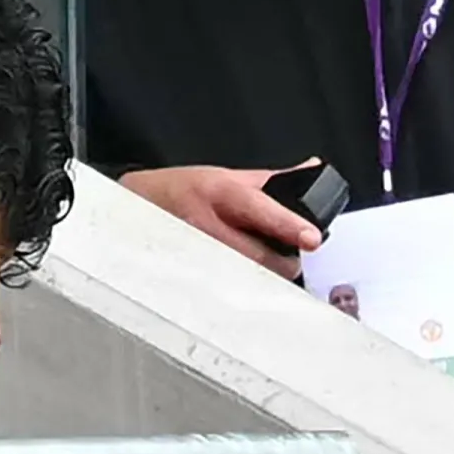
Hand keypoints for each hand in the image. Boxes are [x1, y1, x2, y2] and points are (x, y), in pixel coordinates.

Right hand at [120, 159, 324, 278]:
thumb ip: (274, 179)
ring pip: (245, 276)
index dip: (288, 226)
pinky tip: (238, 273)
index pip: (261, 211)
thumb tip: (314, 168)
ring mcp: (196, 253)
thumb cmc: (183, 188)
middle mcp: (207, 225)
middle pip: (259, 257)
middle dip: (284, 261)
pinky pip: (227, 285)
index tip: (312, 238)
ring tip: (261, 262)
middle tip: (291, 255)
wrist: (139, 203)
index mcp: (222, 193)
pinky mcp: (189, 273)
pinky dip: (240, 282)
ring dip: (262, 273)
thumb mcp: (229, 175)